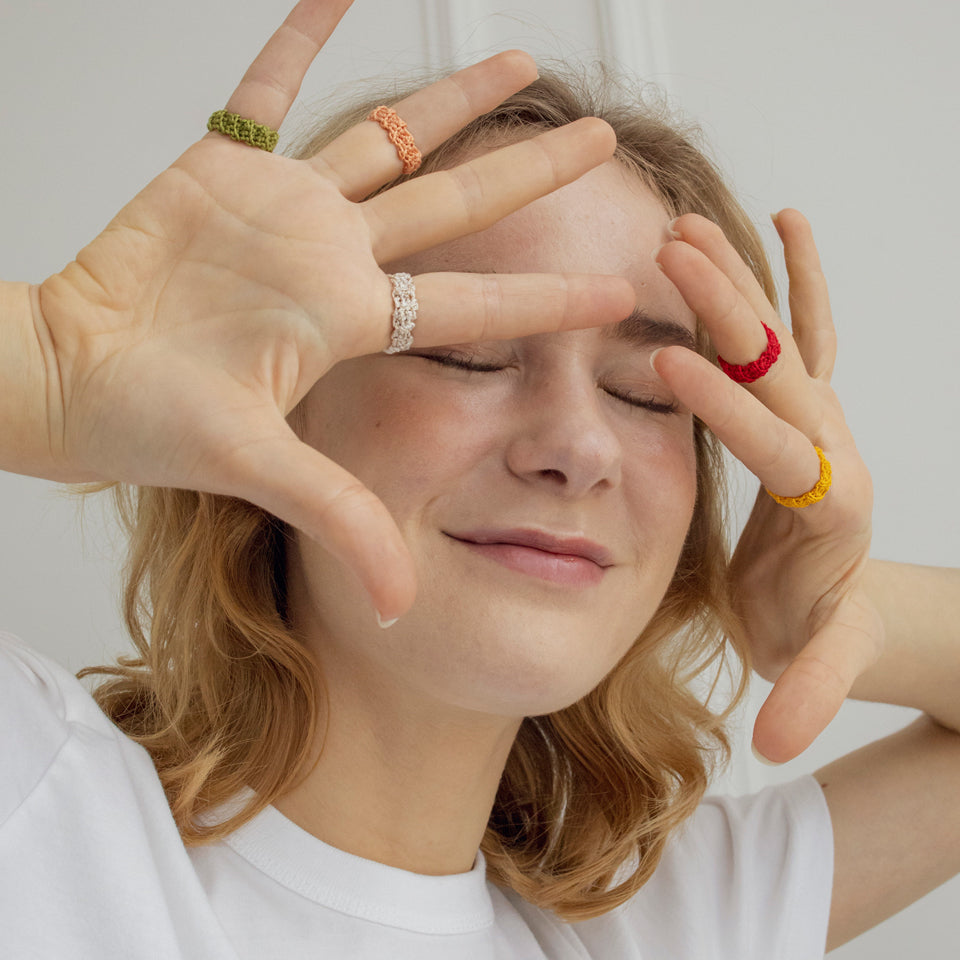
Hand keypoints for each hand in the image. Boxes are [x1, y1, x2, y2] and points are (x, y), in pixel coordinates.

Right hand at [25, 0, 633, 619]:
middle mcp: (334, 259)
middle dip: (530, 172)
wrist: (71, 376)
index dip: (550, 294)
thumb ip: (339, 520)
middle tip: (602, 140)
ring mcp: (285, 210)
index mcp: (350, 319)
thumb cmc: (151, 420)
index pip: (476, 300)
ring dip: (450, 98)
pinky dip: (301, 34)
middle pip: (456, 203)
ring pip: (386, 137)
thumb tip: (399, 604)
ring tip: (519, 59)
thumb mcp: (258, 468)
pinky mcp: (223, 166)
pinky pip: (266, 85)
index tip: (623, 286)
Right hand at [652, 209, 883, 761]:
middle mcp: (835, 446)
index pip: (774, 444)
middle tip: (668, 256)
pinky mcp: (814, 405)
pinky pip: (816, 328)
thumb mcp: (816, 656)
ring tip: (685, 229)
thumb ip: (811, 687)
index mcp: (830, 505)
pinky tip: (787, 218)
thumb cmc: (813, 623)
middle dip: (724, 313)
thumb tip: (780, 743)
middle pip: (781, 369)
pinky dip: (804, 275)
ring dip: (739, 280)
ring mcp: (827, 417)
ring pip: (787, 336)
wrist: (844, 600)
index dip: (724, 404)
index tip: (666, 360)